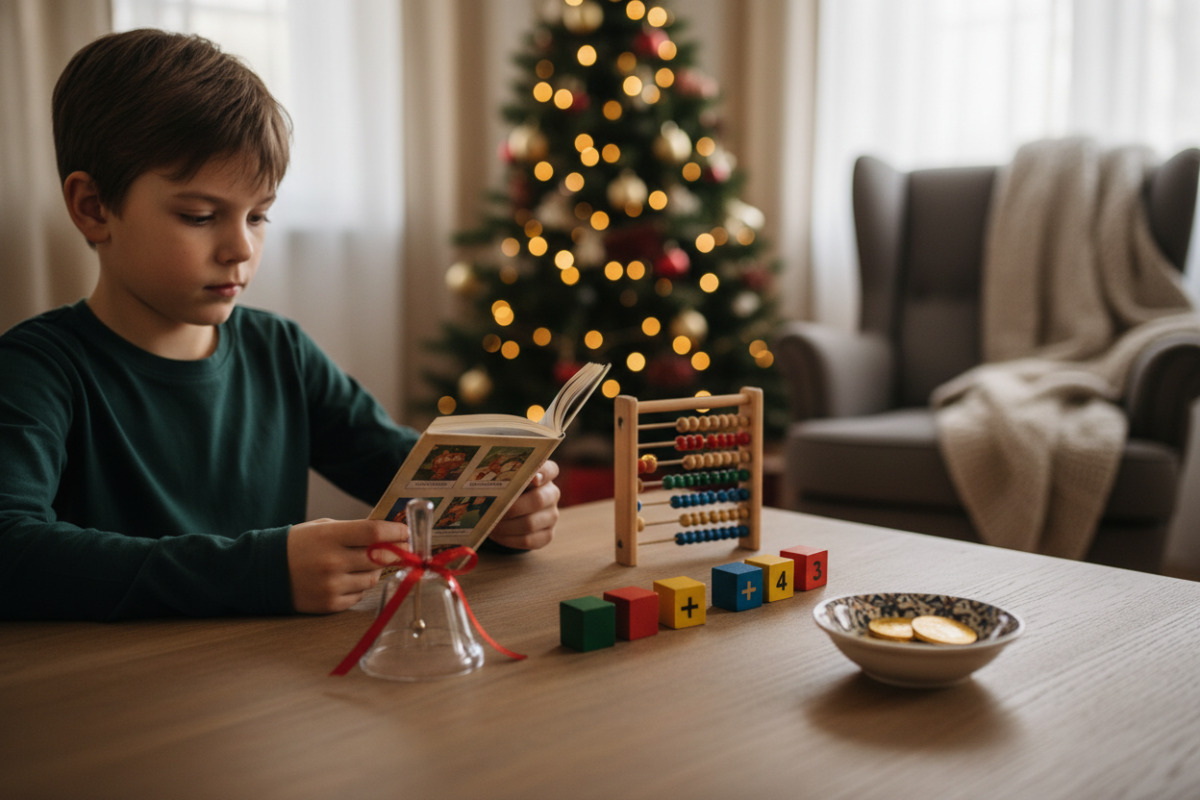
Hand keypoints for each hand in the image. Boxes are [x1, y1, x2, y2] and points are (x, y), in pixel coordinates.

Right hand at [286, 518, 408, 612]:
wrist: (264, 572)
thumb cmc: (298, 544)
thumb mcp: (323, 528)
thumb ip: (354, 530)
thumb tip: (388, 533)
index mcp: (330, 537)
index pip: (374, 533)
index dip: (396, 533)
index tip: (406, 532)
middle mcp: (332, 562)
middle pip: (380, 558)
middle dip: (396, 553)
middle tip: (403, 549)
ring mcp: (331, 586)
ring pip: (372, 579)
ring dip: (375, 570)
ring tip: (365, 562)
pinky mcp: (329, 604)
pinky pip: (359, 596)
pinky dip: (359, 587)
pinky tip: (348, 578)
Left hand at [489, 459, 560, 550]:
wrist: (512, 512)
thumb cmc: (506, 488)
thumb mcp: (506, 478)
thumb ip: (503, 476)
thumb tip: (487, 482)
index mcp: (545, 475)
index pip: (550, 470)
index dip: (543, 473)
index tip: (533, 478)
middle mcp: (552, 494)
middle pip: (538, 500)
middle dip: (512, 507)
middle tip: (492, 510)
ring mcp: (552, 515)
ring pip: (530, 524)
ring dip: (506, 526)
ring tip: (489, 524)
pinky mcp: (547, 534)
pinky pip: (528, 540)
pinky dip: (508, 539)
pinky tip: (496, 534)